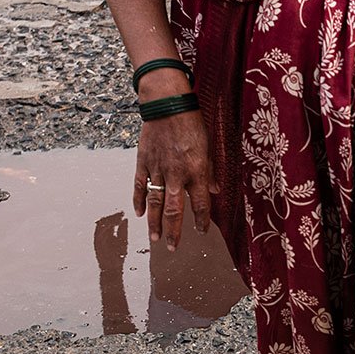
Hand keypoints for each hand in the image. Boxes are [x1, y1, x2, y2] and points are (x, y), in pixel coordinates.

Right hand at [133, 79, 216, 248]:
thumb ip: (210, 171)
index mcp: (196, 171)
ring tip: (155, 239)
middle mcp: (177, 174)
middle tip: (172, 248)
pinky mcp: (143, 162)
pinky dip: (139, 200)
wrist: (167, 105)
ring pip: (156, 203)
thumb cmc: (192, 123)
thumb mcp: (208, 147)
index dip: (201, 220)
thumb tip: (215, 191)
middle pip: (175, 210)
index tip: (201, 231)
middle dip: (174, 231)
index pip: (200, 204)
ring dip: (155, 223)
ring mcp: (158, 169)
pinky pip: (140, 186)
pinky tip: (140, 214)